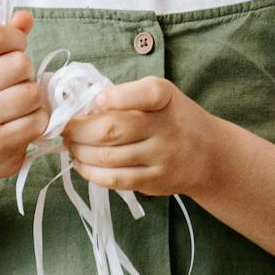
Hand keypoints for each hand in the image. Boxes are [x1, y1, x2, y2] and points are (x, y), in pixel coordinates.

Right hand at [0, 11, 50, 186]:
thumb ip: (5, 39)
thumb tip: (25, 17)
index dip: (16, 40)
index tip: (15, 51)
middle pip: (20, 63)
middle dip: (26, 73)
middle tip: (15, 85)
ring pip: (32, 92)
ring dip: (34, 99)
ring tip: (19, 106)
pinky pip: (37, 120)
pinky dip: (37, 121)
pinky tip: (22, 124)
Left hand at [58, 74, 220, 199]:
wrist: (209, 154)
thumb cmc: (173, 119)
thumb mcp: (161, 96)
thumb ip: (127, 96)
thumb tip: (80, 106)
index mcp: (166, 98)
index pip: (145, 93)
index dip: (116, 97)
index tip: (97, 101)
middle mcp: (166, 127)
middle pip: (113, 130)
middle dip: (78, 130)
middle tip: (64, 129)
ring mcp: (161, 157)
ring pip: (108, 157)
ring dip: (80, 151)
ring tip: (71, 145)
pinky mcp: (154, 180)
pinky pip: (115, 179)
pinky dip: (91, 172)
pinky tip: (81, 164)